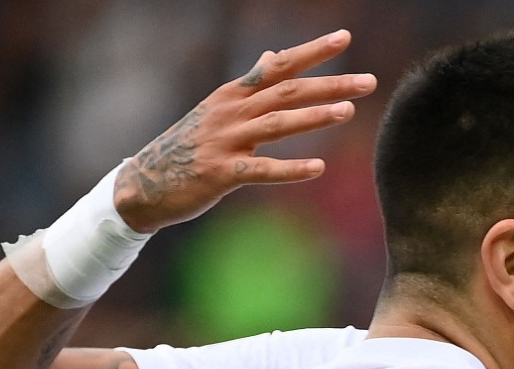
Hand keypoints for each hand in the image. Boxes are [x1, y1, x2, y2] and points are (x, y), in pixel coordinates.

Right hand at [112, 30, 375, 232]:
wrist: (145, 184)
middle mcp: (231, 111)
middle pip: (287, 91)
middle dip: (330, 84)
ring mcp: (225, 141)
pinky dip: (291, 169)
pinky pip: (262, 170)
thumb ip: (250, 84)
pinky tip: (319, 168)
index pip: (279, 66)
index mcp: (234, 94)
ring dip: (314, 116)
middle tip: (369, 81)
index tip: (345, 38)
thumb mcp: (219, 109)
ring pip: (277, 123)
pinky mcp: (221, 173)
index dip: (312, 52)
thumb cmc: (190, 146)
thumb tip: (273, 56)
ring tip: (349, 112)